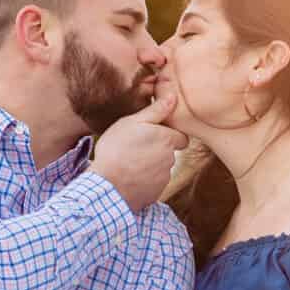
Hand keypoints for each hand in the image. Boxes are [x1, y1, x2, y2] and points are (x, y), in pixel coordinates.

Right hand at [90, 88, 187, 209]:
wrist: (108, 185)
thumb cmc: (117, 148)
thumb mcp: (132, 122)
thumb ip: (155, 110)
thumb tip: (172, 96)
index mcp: (168, 139)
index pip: (181, 137)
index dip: (169, 135)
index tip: (154, 135)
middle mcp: (171, 159)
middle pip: (169, 152)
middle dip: (157, 150)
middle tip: (135, 147)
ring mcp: (164, 178)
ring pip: (160, 168)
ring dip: (149, 165)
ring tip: (128, 162)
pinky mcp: (156, 192)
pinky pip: (152, 183)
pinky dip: (143, 180)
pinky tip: (127, 176)